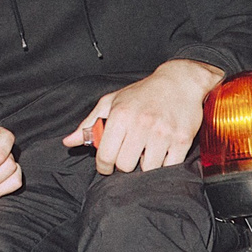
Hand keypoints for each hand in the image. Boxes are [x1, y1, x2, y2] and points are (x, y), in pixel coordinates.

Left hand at [64, 60, 221, 173]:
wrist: (179, 82)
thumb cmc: (142, 94)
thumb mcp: (111, 102)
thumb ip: (90, 124)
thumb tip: (68, 142)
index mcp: (121, 116)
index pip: (105, 155)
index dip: (103, 166)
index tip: (106, 166)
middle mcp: (141, 124)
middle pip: (125, 166)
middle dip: (124, 165)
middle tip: (127, 156)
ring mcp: (163, 134)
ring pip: (147, 169)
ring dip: (144, 165)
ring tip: (145, 152)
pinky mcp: (182, 140)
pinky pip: (169, 167)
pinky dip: (164, 165)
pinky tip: (161, 153)